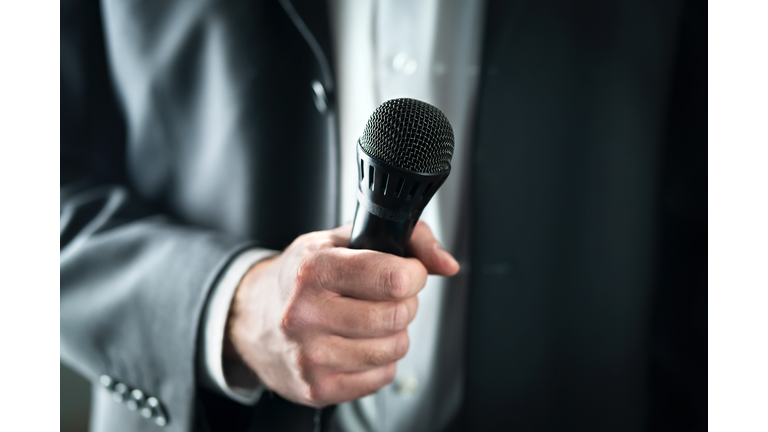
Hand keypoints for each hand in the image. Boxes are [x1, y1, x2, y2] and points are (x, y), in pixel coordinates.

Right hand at [224, 221, 458, 407]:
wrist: (249, 317)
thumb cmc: (300, 276)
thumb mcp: (340, 240)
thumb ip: (403, 239)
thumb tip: (447, 264)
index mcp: (313, 270)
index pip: (392, 278)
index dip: (414, 274)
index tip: (409, 272)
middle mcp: (307, 314)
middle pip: (396, 316)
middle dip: (406, 303)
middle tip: (390, 297)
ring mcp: (310, 355)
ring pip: (393, 349)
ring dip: (395, 333)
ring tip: (372, 320)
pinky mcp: (316, 388)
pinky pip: (381, 377)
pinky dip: (380, 360)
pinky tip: (358, 343)